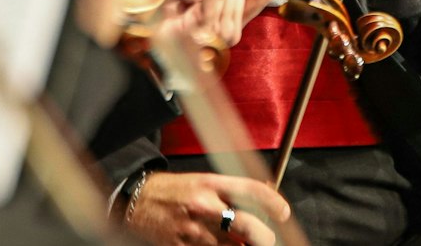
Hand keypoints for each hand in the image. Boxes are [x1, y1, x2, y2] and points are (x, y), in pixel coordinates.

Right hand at [127, 171, 290, 245]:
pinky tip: (221, 245)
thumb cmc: (173, 191)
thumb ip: (231, 192)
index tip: (282, 212)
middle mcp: (204, 206)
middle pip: (248, 225)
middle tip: (267, 239)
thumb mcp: (203, 182)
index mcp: (210, 184)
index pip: (251, 190)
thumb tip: (265, 198)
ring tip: (242, 242)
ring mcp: (194, 232)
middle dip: (264, 237)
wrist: (137, 202)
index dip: (273, 202)